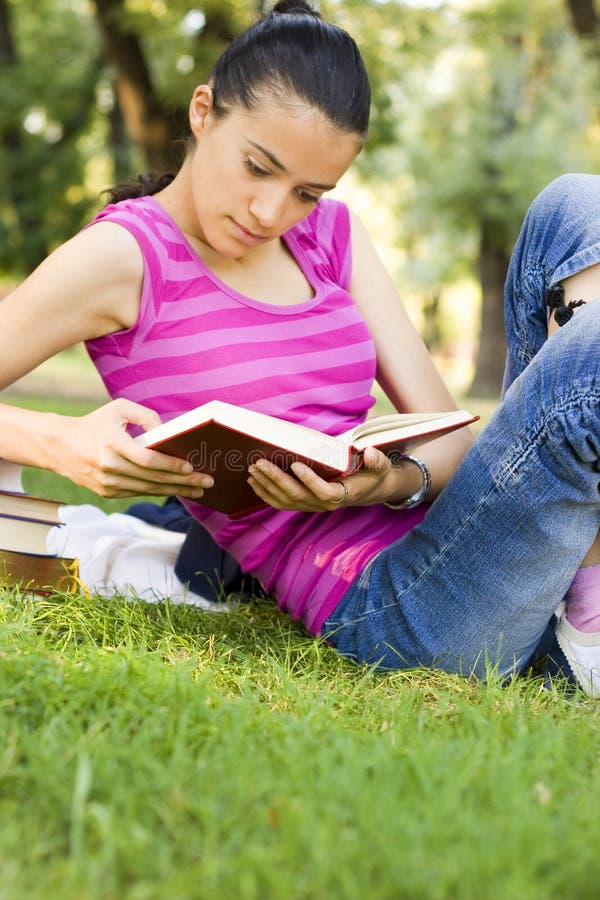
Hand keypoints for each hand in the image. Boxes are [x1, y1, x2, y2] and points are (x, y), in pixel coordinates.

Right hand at [47, 399, 213, 498]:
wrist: (60, 446)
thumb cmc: (95, 423)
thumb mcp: (118, 409)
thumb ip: (145, 416)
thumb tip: (167, 432)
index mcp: (112, 443)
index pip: (147, 459)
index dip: (170, 465)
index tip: (190, 467)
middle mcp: (109, 466)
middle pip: (153, 478)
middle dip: (183, 481)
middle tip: (206, 483)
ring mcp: (107, 483)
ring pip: (148, 489)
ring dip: (175, 490)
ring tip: (197, 490)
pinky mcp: (106, 492)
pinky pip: (138, 493)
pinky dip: (158, 491)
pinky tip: (176, 489)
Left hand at [247, 446, 402, 511]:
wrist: (368, 489)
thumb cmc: (373, 474)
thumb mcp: (381, 467)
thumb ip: (377, 461)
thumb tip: (370, 453)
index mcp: (343, 495)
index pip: (324, 493)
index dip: (309, 481)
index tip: (295, 465)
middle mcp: (324, 504)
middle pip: (297, 496)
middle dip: (276, 479)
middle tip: (259, 463)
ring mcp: (312, 506)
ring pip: (285, 501)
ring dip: (267, 486)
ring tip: (253, 470)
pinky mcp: (303, 504)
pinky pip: (282, 503)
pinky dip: (266, 494)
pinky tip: (254, 482)